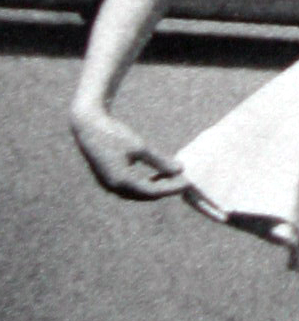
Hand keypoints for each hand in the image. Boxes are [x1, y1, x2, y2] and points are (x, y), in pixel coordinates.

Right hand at [71, 104, 187, 199]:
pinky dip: (144, 183)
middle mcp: (113, 187)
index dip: (173, 188)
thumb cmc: (114, 133)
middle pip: (145, 195)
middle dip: (165, 189)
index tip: (188, 181)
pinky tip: (157, 175)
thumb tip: (180, 170)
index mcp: (122, 180)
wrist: (88, 126)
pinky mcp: (107, 179)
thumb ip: (160, 160)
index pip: (153, 191)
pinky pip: (130, 188)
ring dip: (155, 187)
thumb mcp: (140, 146)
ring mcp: (108, 184)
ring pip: (137, 193)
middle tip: (182, 181)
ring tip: (172, 178)